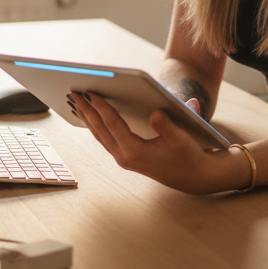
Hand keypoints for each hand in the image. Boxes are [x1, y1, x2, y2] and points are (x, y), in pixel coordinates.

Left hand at [69, 91, 245, 194]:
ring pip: (100, 135)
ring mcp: (123, 159)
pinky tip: (91, 117)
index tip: (91, 92)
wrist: (193, 176)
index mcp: (135, 152)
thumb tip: (155, 113)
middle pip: (100, 129)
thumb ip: (166, 126)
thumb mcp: (180, 139)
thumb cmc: (188, 156)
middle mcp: (125, 157)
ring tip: (76, 102)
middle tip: (74, 92)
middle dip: (87, 110)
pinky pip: (105, 139)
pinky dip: (96, 125)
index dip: (101, 106)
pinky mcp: (126, 157)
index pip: (113, 124)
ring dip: (88, 118)